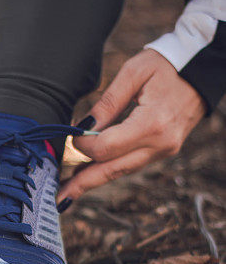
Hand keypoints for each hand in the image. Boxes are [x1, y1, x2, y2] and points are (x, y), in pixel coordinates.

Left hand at [57, 50, 205, 205]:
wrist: (204, 70)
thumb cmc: (168, 65)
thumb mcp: (134, 73)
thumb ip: (107, 102)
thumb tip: (82, 127)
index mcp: (153, 123)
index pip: (107, 147)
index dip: (84, 144)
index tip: (72, 133)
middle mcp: (159, 145)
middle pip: (112, 171)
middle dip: (83, 184)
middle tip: (59, 198)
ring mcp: (163, 151)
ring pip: (120, 172)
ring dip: (93, 179)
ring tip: (69, 189)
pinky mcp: (162, 151)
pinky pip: (130, 164)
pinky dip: (108, 169)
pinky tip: (90, 173)